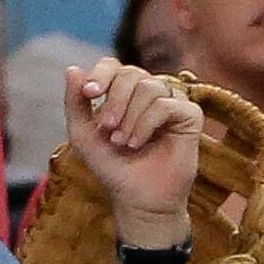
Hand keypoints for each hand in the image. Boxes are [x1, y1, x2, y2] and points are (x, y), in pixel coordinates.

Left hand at [62, 61, 202, 237]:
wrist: (137, 197)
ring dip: (130, 116)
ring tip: (123, 142)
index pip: (113, 65)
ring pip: (149, 87)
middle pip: (131, 74)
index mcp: (124, 92)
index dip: (101, 74)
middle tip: (108, 128)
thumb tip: (73, 68)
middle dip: (115, 100)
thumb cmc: (112, 166)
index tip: (89, 94)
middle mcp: (150, 93)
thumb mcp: (83, 133)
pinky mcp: (190, 116)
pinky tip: (138, 143)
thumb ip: (75, 102)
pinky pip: (167, 105)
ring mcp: (172, 102)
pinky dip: (147, 123)